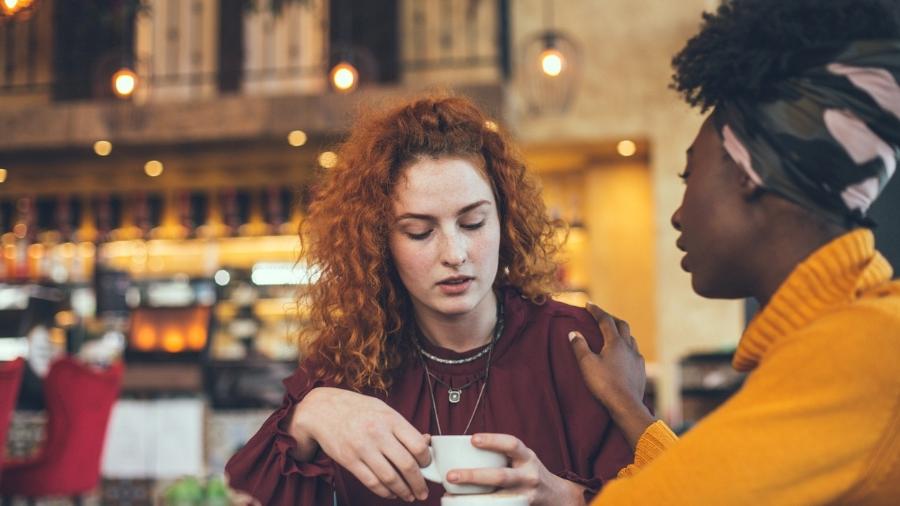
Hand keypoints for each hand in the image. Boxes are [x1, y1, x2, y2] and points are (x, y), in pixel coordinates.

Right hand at [292, 387, 430, 501]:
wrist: (323, 410)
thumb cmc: (357, 409)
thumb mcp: (383, 410)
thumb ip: (403, 427)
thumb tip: (426, 442)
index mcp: (390, 419)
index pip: (417, 445)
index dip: (426, 460)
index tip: (427, 466)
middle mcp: (378, 434)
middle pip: (406, 465)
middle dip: (419, 483)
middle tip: (423, 491)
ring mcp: (363, 448)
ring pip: (390, 478)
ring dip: (403, 491)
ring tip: (410, 496)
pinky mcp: (350, 461)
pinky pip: (372, 482)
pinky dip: (385, 492)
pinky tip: (391, 493)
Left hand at [446, 434, 585, 504]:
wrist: (555, 495)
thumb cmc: (527, 472)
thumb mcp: (521, 458)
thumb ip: (501, 455)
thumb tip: (462, 451)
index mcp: (526, 457)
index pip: (512, 444)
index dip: (492, 441)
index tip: (472, 439)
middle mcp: (528, 475)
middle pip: (501, 476)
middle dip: (474, 476)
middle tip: (451, 475)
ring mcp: (525, 495)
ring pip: (498, 497)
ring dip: (473, 497)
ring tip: (451, 494)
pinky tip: (465, 505)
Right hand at [569, 303, 653, 447]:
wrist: (626, 405)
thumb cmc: (604, 384)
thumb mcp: (587, 364)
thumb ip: (579, 346)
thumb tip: (573, 333)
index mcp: (615, 342)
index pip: (605, 320)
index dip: (596, 311)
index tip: (588, 304)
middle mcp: (629, 347)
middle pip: (622, 325)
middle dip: (611, 318)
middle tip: (601, 317)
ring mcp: (637, 358)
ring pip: (631, 338)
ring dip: (621, 332)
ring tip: (613, 334)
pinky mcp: (641, 370)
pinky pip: (635, 352)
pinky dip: (627, 347)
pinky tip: (624, 354)